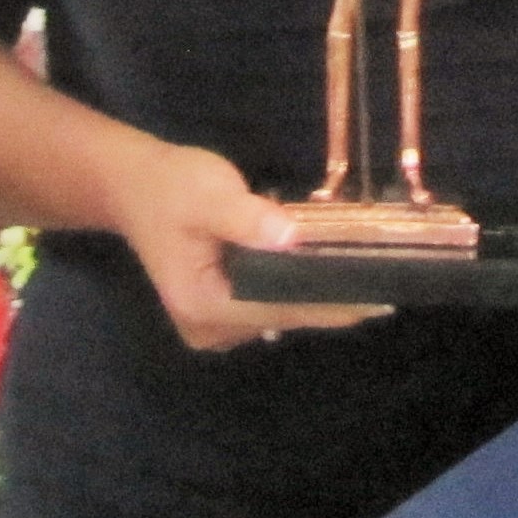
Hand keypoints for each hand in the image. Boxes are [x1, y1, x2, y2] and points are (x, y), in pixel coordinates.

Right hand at [107, 142, 379, 349]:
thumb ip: (249, 218)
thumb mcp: (209, 193)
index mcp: (204, 305)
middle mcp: (209, 330)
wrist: (133, 186)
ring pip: (280, 316)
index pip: (282, 310)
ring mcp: (213, 329)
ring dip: (313, 294)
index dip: (331, 304)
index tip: (380, 299)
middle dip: (328, 299)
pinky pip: (269, 308)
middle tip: (383, 277)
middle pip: (284, 318)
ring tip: (363, 271)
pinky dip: (293, 290)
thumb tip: (293, 239)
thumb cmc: (170, 187)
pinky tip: (324, 271)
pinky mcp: (221, 316)